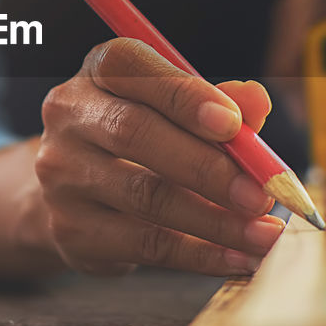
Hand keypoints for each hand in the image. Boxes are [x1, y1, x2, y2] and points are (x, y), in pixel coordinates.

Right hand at [33, 38, 286, 276]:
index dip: (182, 94)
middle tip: (260, 195)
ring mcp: (62, 174)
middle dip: (206, 167)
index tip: (233, 125)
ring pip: (144, 196)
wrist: (79, 193)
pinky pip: (144, 245)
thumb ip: (220, 103)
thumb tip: (256, 102)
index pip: (129, 67)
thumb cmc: (144, 138)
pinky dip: (199, 254)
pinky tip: (238, 258)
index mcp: (98, 72)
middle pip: (135, 133)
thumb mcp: (177, 110)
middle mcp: (69, 115)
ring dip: (214, 220)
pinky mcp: (71, 229)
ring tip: (263, 233)